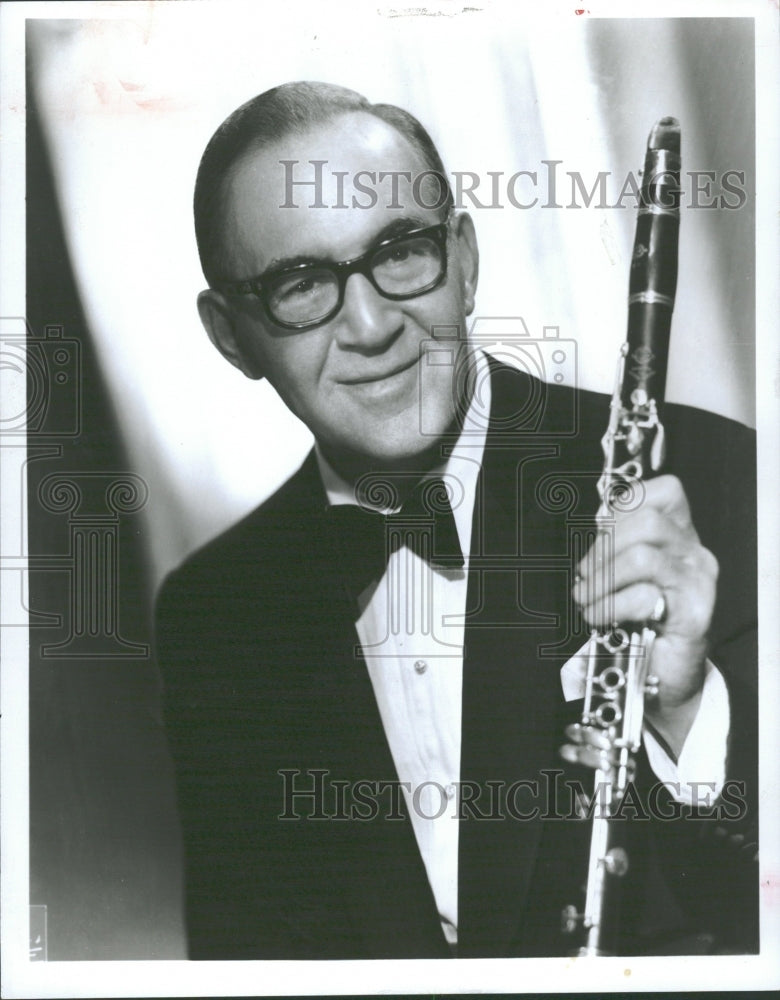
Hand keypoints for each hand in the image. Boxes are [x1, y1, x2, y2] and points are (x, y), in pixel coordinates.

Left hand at [572, 474, 718, 755]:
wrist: (665, 674)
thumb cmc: (640, 621)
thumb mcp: (625, 574)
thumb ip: (615, 546)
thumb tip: (594, 526)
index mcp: (678, 536)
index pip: (665, 492)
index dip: (627, 503)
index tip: (600, 530)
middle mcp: (694, 554)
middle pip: (647, 523)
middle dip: (604, 548)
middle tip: (584, 575)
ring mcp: (697, 583)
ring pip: (643, 557)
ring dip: (602, 579)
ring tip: (586, 599)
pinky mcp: (693, 615)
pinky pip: (645, 596)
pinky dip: (610, 606)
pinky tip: (598, 617)